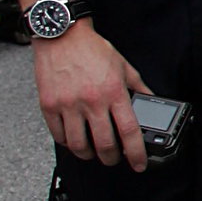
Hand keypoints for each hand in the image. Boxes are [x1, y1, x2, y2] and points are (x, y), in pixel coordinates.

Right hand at [32, 21, 150, 168]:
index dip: (136, 153)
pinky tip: (74, 139)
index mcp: (114, 92)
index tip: (139, 165)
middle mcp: (92, 101)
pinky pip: (59, 135)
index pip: (129, 132)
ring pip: (80, 145)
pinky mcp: (49, 105)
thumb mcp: (124, 66)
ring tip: (93, 151)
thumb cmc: (92, 49)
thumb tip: (151, 102)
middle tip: (114, 158)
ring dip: (89, 154)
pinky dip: (68, 143)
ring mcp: (68, 105)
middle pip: (104, 144)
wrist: (62, 35)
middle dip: (112, 158)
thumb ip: (139, 87)